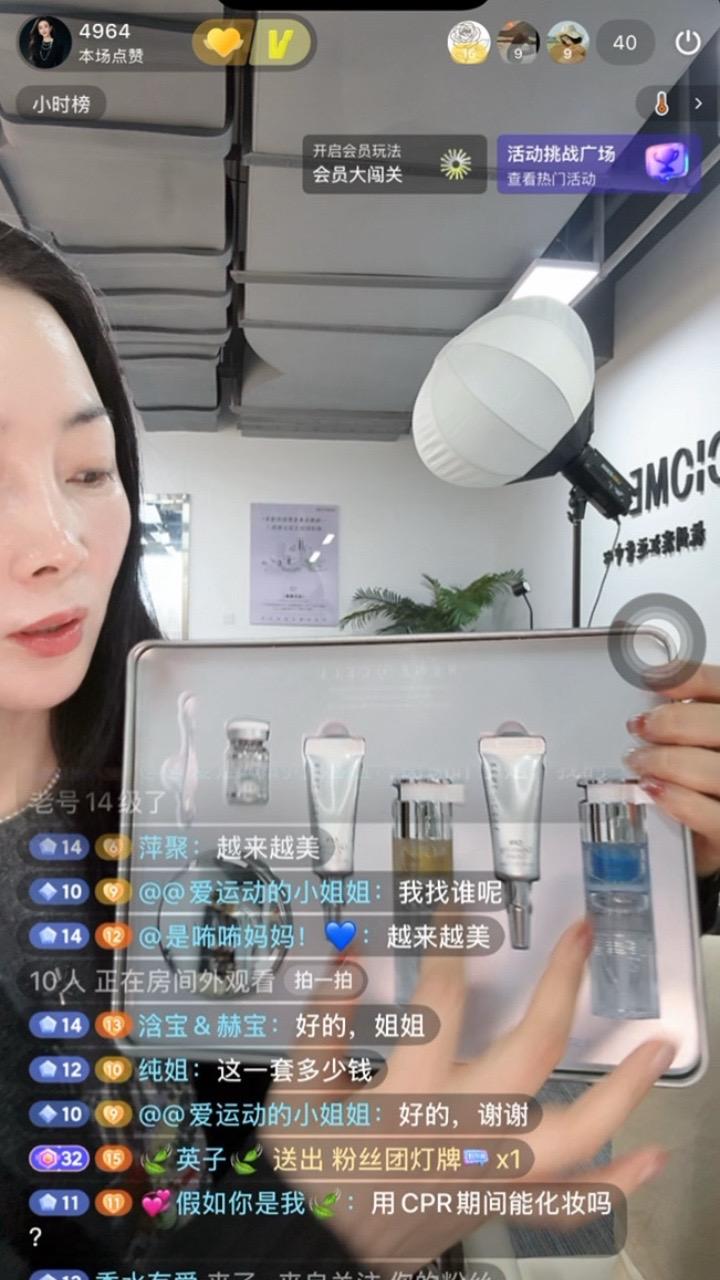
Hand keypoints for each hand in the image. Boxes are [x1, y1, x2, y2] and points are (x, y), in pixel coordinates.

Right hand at [261, 921, 674, 1273]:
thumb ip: (323, 1024)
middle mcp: (462, 1130)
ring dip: (623, 1086)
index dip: (448, 945)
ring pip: (576, 1130)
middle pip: (533, 1048)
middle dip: (562, 985)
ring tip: (656, 1047)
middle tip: (581, 940)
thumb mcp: (299, 1094)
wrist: (319, 1256)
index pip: (440, 999)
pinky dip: (617, 1181)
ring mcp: (492, 1170)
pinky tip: (651, 1157)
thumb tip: (347, 963)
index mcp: (408, 1095)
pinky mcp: (501, 1200)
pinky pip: (571, 1200)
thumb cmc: (310, 1177)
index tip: (456, 911)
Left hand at [623, 662, 719, 875]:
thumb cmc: (708, 778)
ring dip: (664, 762)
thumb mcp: (700, 737)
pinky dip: (677, 799)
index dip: (687, 677)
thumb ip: (689, 712)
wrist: (715, 824)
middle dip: (672, 722)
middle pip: (717, 725)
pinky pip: (709, 814)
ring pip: (711, 770)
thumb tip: (656, 680)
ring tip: (639, 761)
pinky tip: (654, 789)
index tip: (652, 677)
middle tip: (641, 727)